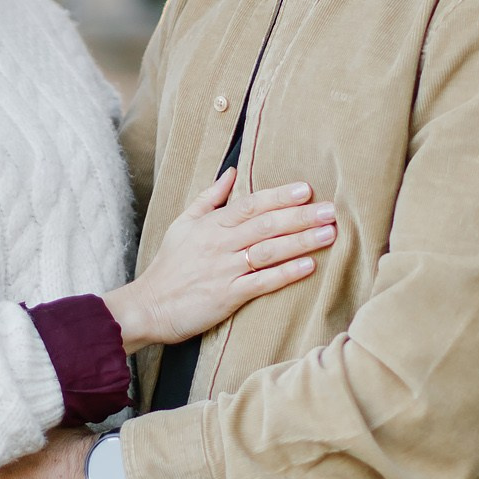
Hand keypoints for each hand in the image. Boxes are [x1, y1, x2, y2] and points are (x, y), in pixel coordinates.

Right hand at [103, 171, 333, 352]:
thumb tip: (232, 172)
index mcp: (211, 225)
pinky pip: (261, 282)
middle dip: (300, 216)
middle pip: (265, 225)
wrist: (148, 306)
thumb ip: (209, 198)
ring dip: (300, 241)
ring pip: (268, 251)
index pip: (250, 205)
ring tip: (328, 234)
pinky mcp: (227, 297)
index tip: (306, 189)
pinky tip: (308, 267)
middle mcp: (219, 245)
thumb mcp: (183, 224)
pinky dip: (285, 274)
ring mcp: (224, 270)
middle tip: (330, 210)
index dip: (279, 196)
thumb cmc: (168, 265)